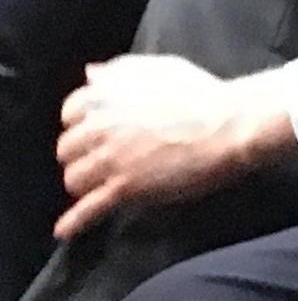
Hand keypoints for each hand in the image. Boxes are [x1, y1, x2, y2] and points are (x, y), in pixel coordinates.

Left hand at [53, 56, 297, 238]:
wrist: (230, 125)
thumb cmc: (202, 94)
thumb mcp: (160, 69)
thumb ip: (119, 70)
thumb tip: (91, 75)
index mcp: (104, 97)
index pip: (70, 113)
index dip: (83, 123)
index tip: (95, 131)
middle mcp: (99, 128)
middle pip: (68, 149)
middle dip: (82, 155)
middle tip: (102, 160)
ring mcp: (110, 160)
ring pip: (75, 178)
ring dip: (85, 182)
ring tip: (100, 185)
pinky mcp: (125, 187)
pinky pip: (90, 208)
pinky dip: (75, 221)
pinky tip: (64, 231)